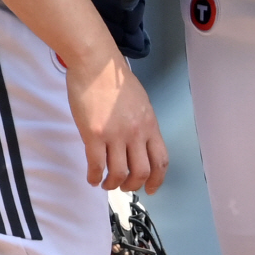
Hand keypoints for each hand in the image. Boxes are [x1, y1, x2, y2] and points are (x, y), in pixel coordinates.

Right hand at [65, 51, 168, 193]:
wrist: (96, 65)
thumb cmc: (115, 81)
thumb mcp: (140, 102)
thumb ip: (142, 124)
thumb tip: (140, 143)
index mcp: (150, 124)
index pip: (161, 159)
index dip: (158, 179)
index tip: (152, 189)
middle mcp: (136, 132)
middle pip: (142, 171)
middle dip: (133, 185)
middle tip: (124, 187)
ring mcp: (115, 134)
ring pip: (119, 173)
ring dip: (113, 184)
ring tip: (106, 183)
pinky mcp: (94, 135)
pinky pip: (97, 165)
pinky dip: (95, 177)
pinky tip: (92, 177)